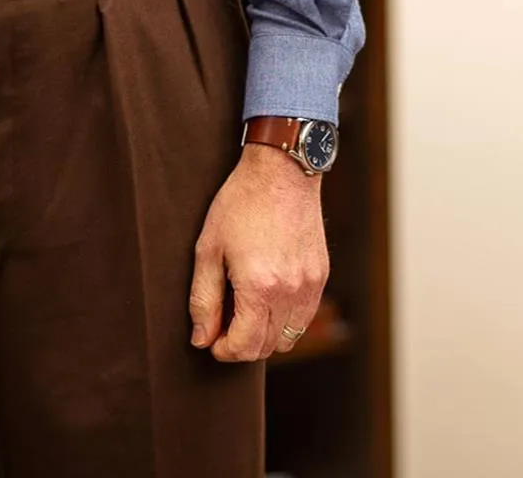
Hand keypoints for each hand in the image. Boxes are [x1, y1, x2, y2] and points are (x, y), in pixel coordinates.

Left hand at [188, 145, 329, 362]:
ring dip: (265, 335)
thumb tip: (202, 339)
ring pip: (289, 338)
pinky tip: (266, 297)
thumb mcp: (209, 248)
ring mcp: (310, 286)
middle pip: (267, 347)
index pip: (245, 346)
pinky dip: (285, 319)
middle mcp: (290, 292)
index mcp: (260, 287)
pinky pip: (304, 317)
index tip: (212, 340)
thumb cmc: (240, 204)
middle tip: (223, 325)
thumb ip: (204, 298)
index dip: (224, 350)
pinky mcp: (321, 277)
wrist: (281, 172)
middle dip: (242, 345)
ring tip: (244, 311)